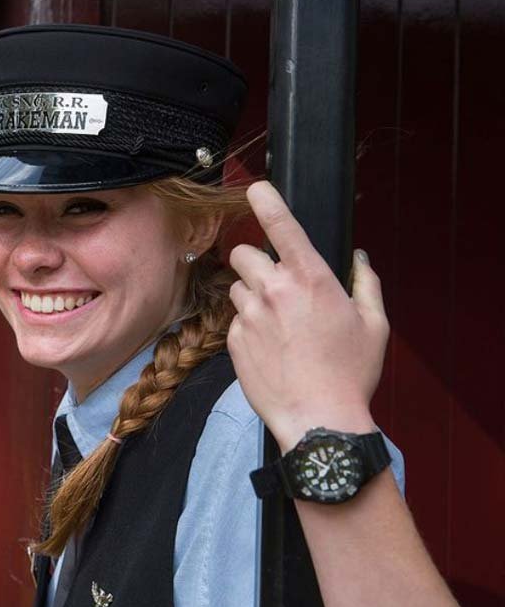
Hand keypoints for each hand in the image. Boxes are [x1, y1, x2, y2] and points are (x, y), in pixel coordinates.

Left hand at [227, 181, 387, 451]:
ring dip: (251, 296)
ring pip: (237, 287)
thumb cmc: (351, 373)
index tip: (255, 187)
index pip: (281, 225)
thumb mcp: (374, 326)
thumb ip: (366, 284)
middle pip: (243, 254)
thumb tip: (359, 259)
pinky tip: (270, 349)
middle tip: (275, 284)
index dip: (266, 200)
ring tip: (277, 324)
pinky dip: (248, 327)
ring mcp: (250, 315)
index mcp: (311, 278)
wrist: (318, 419)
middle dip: (255, 262)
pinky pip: (235, 320)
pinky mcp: (233, 340)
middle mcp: (275, 290)